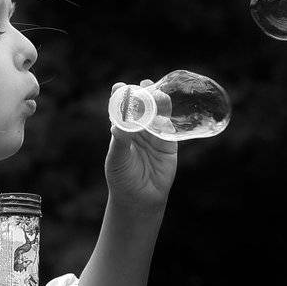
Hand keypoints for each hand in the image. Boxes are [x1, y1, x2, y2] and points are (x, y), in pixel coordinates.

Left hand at [106, 80, 177, 211]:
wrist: (140, 199)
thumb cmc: (122, 178)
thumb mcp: (117, 160)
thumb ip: (119, 142)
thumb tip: (117, 126)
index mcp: (122, 129)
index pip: (121, 108)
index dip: (121, 95)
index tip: (120, 86)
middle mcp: (138, 128)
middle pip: (142, 106)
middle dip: (143, 94)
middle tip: (144, 87)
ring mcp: (154, 134)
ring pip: (158, 113)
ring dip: (158, 102)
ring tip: (157, 96)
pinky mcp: (168, 142)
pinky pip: (170, 126)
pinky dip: (169, 116)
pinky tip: (168, 109)